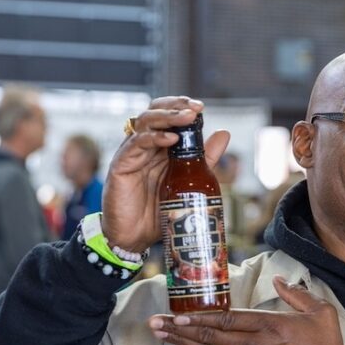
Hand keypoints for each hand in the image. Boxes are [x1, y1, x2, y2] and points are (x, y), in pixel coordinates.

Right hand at [102, 97, 229, 251]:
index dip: (181, 106)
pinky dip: (154, 138)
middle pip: (154, 111)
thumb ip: (204, 158)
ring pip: (144, 122)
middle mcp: (143, 145)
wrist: (133, 238)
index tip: (201, 108)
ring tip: (186, 118)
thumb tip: (223, 133)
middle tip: (195, 109)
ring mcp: (131, 153)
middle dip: (175, 106)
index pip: (166, 114)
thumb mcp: (189, 182)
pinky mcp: (121, 165)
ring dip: (167, 117)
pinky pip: (135, 144)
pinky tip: (171, 139)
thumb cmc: (157, 212)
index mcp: (158, 146)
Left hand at [148, 276, 344, 344]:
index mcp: (268, 326)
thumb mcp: (321, 315)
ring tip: (162, 338)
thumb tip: (280, 281)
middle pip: (208, 336)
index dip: (197, 317)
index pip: (225, 319)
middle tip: (155, 325)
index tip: (176, 315)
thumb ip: (297, 295)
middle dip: (178, 330)